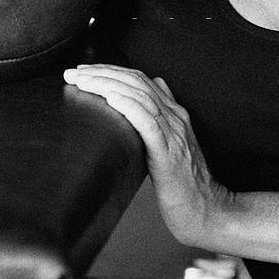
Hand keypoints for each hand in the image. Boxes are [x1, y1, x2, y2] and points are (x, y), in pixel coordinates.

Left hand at [63, 64, 232, 247]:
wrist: (205, 208)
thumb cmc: (184, 182)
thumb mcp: (173, 143)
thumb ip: (163, 115)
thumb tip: (155, 87)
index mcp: (174, 113)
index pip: (140, 79)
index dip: (110, 70)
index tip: (84, 71)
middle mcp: (174, 117)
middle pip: (136, 82)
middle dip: (102, 73)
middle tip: (74, 73)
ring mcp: (173, 133)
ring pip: (139, 97)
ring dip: (107, 85)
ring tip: (83, 82)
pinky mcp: (168, 152)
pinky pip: (148, 122)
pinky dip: (128, 106)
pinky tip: (111, 98)